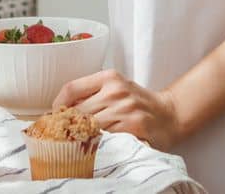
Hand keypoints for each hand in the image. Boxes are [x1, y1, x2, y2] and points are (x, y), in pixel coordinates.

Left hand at [54, 69, 184, 148]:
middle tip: (62, 134)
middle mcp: (116, 91)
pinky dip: (96, 145)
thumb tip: (60, 110)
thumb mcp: (117, 88)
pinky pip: (105, 140)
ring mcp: (125, 110)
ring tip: (76, 142)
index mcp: (109, 77)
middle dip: (68, 125)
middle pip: (78, 111)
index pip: (72, 88)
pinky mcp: (133, 129)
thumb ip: (92, 94)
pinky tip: (95, 147)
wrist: (170, 114)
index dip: (57, 105)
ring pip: (89, 127)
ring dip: (80, 137)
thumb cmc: (138, 103)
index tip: (54, 116)